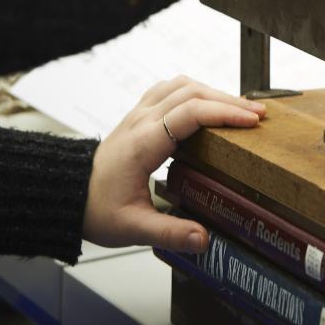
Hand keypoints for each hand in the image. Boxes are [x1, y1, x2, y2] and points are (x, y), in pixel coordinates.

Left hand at [82, 75, 264, 252]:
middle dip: (229, 100)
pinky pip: (171, 89)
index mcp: (142, 143)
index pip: (190, 113)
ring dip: (214, 91)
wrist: (65, 193)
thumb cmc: (94, 208)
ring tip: (240, 108)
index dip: (224, 112)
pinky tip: (209, 101)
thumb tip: (205, 238)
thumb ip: (170, 233)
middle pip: (192, 92)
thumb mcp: (132, 228)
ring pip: (182, 85)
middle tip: (259, 114)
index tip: (252, 120)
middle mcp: (141, 121)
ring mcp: (139, 113)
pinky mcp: (139, 114)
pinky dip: (196, 90)